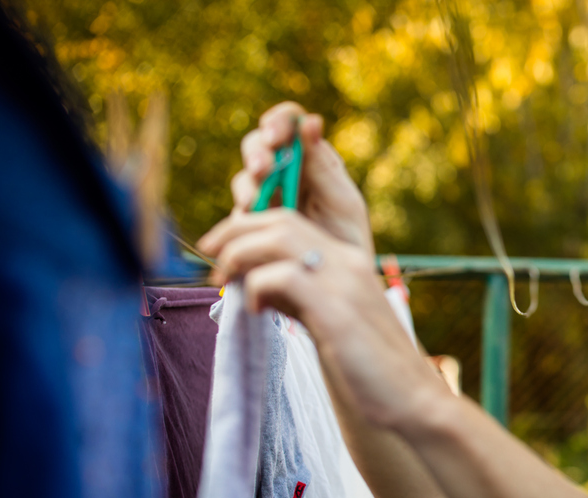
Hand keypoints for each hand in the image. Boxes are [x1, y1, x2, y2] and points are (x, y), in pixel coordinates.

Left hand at [198, 210, 445, 429]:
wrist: (415, 402)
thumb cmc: (372, 371)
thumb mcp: (331, 322)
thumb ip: (301, 298)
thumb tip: (258, 285)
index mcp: (348, 263)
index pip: (290, 220)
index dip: (248, 228)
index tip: (221, 252)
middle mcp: (347, 262)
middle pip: (280, 219)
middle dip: (234, 232)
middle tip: (209, 260)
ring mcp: (344, 283)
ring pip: (278, 237)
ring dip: (239, 253)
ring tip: (224, 281)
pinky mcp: (337, 311)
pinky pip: (282, 277)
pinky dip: (257, 287)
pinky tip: (255, 311)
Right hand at [232, 102, 374, 255]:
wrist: (338, 287)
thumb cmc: (348, 241)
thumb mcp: (343, 203)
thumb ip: (323, 167)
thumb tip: (309, 121)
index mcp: (312, 160)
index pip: (289, 124)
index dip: (278, 122)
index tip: (277, 136)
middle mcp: (285, 174)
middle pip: (259, 145)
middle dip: (257, 153)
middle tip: (263, 169)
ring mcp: (265, 198)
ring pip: (245, 178)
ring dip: (248, 185)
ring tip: (254, 203)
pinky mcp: (251, 224)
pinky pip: (239, 214)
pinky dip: (242, 216)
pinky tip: (249, 222)